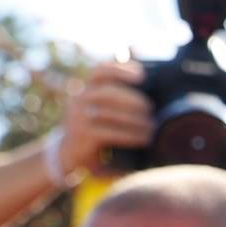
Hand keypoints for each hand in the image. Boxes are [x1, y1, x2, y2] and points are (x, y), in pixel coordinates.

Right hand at [57, 59, 154, 176]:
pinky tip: (143, 139)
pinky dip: (129, 135)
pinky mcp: (82, 135)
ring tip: (151, 127)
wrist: (74, 156)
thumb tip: (143, 75)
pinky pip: (108, 132)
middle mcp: (80, 99)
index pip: (100, 71)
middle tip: (151, 109)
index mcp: (87, 90)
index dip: (120, 70)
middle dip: (133, 99)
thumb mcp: (106, 112)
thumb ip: (120, 96)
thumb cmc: (99, 132)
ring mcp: (78, 117)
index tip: (141, 75)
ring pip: (108, 113)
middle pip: (108, 92)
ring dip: (135, 120)